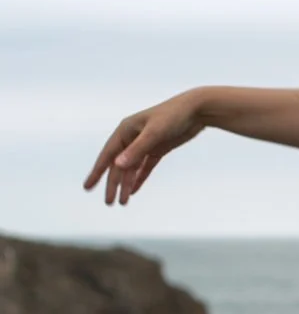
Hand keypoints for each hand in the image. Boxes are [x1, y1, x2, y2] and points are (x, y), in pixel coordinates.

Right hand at [84, 92, 206, 204]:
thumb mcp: (154, 133)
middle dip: (113, 184)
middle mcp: (132, 137)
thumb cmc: (173, 116)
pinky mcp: (157, 149)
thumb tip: (118, 165)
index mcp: (125, 130)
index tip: (88, 187)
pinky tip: (133, 190)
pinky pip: (145, 167)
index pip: (107, 155)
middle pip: (119, 165)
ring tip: (123, 202)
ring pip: (132, 168)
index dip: (97, 172)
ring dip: (126, 184)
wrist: (196, 110)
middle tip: (109, 203)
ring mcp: (145, 144)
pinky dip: (139, 178)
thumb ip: (136, 150)